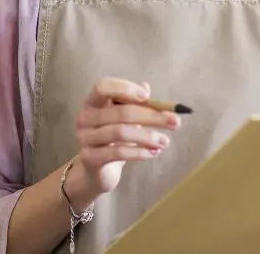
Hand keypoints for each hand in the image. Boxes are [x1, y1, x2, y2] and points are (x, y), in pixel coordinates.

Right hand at [72, 78, 180, 196]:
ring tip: (165, 141)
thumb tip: (146, 86)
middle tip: (175, 122)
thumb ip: (135, 103)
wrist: (97, 172)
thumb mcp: (125, 120)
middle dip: (151, 116)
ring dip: (148, 136)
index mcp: (92, 102)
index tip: (147, 96)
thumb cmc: (113, 140)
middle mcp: (84, 117)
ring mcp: (85, 138)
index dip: (125, 89)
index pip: (103, 87)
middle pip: (120, 112)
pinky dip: (139, 152)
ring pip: (120, 132)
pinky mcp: (89, 158)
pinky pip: (118, 152)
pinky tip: (153, 153)